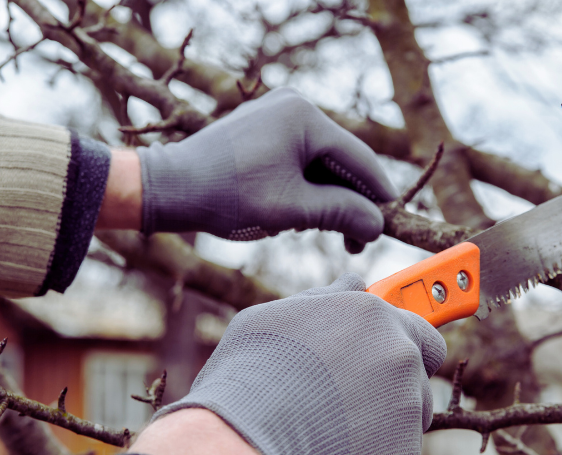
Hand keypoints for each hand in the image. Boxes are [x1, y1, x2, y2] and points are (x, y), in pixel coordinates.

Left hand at [137, 88, 394, 246]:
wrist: (169, 189)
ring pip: (322, 163)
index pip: (359, 158)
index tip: (393, 225)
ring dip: (327, 198)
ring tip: (319, 230)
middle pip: (341, 160)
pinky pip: (300, 159)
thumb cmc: (226, 195)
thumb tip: (378, 224)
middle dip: (349, 202)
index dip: (379, 195)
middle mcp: (293, 106)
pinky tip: (300, 214)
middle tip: (353, 242)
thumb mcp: (292, 210)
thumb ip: (341, 214)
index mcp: (304, 115)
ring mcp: (276, 115)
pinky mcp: (263, 130)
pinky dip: (307, 188)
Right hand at [153, 273, 446, 454]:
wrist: (237, 450)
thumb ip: (325, 300)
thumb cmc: (244, 382)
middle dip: (396, 391)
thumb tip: (354, 284)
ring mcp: (406, 409)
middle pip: (419, 378)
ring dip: (382, 432)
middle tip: (350, 408)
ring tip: (327, 440)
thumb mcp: (273, 320)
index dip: (402, 348)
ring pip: (409, 424)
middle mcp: (399, 357)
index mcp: (372, 317)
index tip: (384, 364)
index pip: (419, 330)